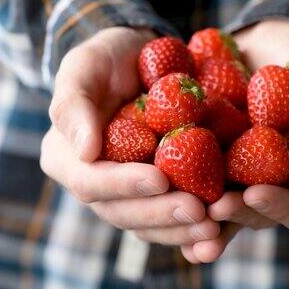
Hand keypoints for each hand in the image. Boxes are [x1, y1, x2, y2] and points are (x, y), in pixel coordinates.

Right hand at [40, 27, 219, 245]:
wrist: (140, 62)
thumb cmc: (107, 59)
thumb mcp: (84, 66)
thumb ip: (73, 104)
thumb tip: (85, 151)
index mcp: (67, 159)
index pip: (90, 182)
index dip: (124, 185)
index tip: (160, 178)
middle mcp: (95, 185)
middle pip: (123, 212)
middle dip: (160, 214)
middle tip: (198, 211)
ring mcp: (126, 194)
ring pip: (149, 224)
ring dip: (181, 229)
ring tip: (214, 227)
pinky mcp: (155, 194)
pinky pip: (171, 219)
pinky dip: (192, 227)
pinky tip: (220, 229)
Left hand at [180, 20, 288, 262]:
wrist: (262, 41)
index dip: (281, 208)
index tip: (255, 194)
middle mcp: (273, 184)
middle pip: (257, 216)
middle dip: (235, 215)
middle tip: (212, 207)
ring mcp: (239, 175)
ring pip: (222, 209)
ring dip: (202, 221)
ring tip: (180, 214)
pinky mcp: (208, 160)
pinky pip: (193, 181)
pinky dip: (175, 190)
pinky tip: (153, 192)